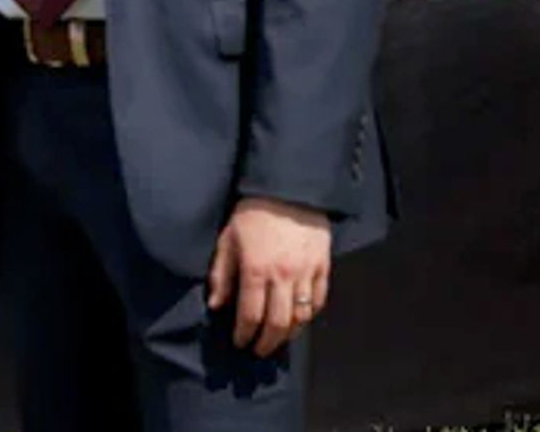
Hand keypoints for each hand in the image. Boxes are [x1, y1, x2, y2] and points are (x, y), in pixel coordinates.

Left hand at [207, 196, 331, 356]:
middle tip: (258, 350)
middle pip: (278, 323)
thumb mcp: (227, 240)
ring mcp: (306, 273)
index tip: (239, 342)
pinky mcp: (323, 267)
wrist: (287, 190)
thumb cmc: (252, 213)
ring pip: (301, 316)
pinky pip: (319, 300)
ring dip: (289, 334)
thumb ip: (221, 274)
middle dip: (267, 343)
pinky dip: (309, 314)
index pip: (250, 315)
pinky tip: (299, 319)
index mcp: (255, 270)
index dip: (244, 334)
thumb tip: (216, 305)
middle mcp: (283, 276)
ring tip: (278, 339)